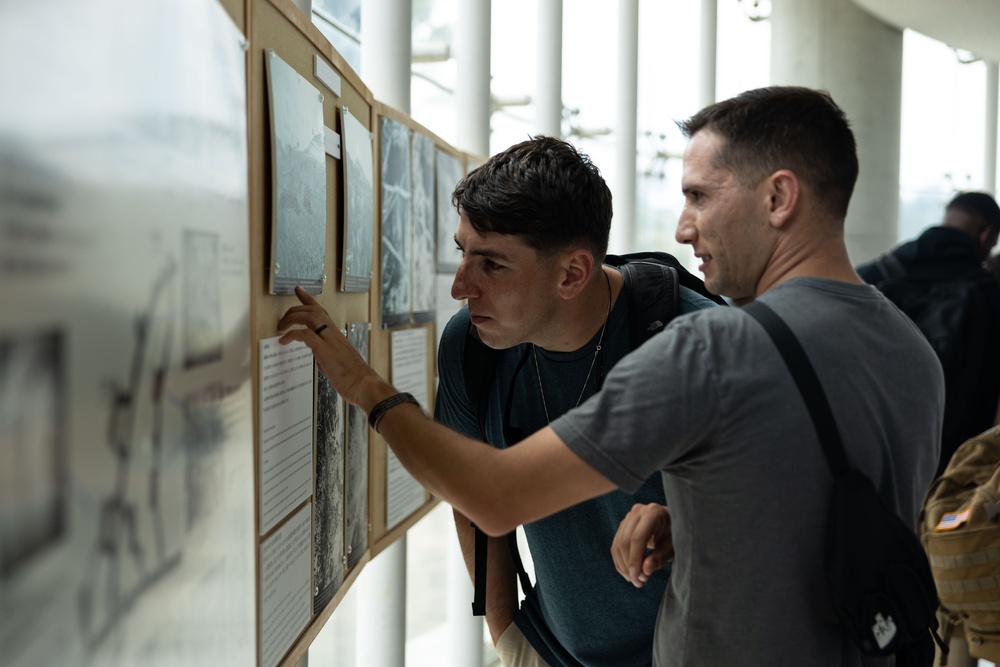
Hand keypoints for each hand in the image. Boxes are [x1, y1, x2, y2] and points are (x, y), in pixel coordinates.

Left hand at [276, 286, 387, 408]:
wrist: (365, 386)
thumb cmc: (355, 378)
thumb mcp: (340, 361)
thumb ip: (328, 354)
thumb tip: (319, 356)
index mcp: (338, 336)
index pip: (322, 311)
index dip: (309, 299)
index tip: (299, 290)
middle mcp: (334, 334)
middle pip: (313, 310)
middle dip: (294, 310)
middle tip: (282, 320)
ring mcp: (331, 341)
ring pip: (310, 316)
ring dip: (292, 318)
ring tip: (281, 327)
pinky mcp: (325, 351)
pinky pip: (305, 335)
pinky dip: (292, 335)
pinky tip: (284, 341)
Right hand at [611, 503, 672, 588]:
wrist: (674, 524)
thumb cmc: (677, 535)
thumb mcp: (673, 548)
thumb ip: (660, 558)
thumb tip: (645, 570)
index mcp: (653, 512)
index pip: (637, 537)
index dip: (634, 559)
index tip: (636, 577)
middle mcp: (638, 511)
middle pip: (625, 541)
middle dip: (629, 565)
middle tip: (639, 582)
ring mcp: (629, 517)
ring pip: (618, 544)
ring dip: (623, 566)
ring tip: (636, 580)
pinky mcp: (624, 525)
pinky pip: (616, 545)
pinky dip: (621, 562)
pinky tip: (629, 573)